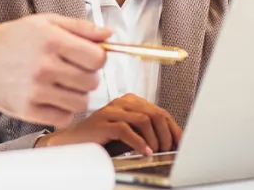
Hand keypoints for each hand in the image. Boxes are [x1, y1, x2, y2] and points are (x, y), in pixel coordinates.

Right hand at [0, 14, 108, 127]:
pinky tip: (52, 97)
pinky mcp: (28, 109)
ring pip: (81, 103)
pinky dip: (63, 110)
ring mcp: (36, 90)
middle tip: (72, 71)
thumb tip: (109, 34)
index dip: (97, 58)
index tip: (88, 58)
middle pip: (92, 82)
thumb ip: (80, 28)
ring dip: (77, 95)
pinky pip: (64, 118)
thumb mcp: (46, 22)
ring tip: (62, 85)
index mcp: (52, 41)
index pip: (98, 58)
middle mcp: (45, 66)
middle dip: (87, 76)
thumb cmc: (14, 38)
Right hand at [35, 93, 181, 155]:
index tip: (180, 142)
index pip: (159, 111)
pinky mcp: (103, 122)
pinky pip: (127, 130)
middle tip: (169, 149)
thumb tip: (170, 141)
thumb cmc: (101, 139)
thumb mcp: (128, 133)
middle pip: (154, 113)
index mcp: (130, 101)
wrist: (73, 143)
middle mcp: (122, 102)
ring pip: (144, 119)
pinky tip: (144, 151)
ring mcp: (112, 111)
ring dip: (155, 138)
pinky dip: (139, 143)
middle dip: (166, 133)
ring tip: (157, 151)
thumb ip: (145, 131)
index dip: (173, 127)